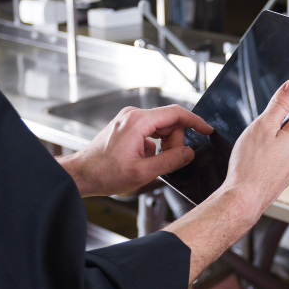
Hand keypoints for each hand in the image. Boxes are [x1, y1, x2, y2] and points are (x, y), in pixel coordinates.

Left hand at [59, 105, 212, 197]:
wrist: (81, 175)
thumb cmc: (104, 173)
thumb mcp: (143, 172)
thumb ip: (170, 161)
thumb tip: (189, 153)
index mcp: (138, 122)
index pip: (176, 113)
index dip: (195, 122)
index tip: (207, 130)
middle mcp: (133, 116)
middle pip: (169, 122)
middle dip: (175, 142)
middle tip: (169, 161)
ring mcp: (128, 120)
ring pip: (160, 128)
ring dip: (164, 145)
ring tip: (153, 163)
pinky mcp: (126, 127)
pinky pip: (150, 132)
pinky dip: (154, 146)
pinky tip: (144, 161)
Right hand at [163, 80, 288, 281]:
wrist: (243, 198)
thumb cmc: (251, 165)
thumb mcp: (264, 125)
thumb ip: (280, 104)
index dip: (275, 110)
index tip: (264, 119)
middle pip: (286, 125)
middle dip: (269, 127)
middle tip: (256, 137)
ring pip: (279, 141)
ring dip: (266, 142)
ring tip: (254, 152)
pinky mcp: (284, 174)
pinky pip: (275, 156)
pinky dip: (265, 156)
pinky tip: (254, 163)